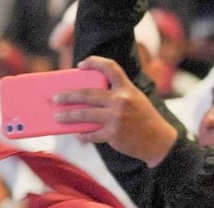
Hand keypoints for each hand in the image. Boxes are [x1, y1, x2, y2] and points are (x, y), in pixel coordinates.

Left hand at [53, 58, 178, 167]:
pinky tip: (77, 134)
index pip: (110, 67)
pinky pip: (92, 134)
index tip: (80, 65)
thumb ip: (116, 95)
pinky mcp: (113, 134)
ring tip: (57, 116)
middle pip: (88, 94)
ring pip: (85, 115)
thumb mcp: (135, 100)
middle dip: (68, 96)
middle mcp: (121, 101)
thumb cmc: (144, 119)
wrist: (159, 141)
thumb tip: (87, 99)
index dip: (94, 62)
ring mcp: (116, 118)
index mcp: (127, 88)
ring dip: (68, 115)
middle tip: (54, 98)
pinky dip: (83, 135)